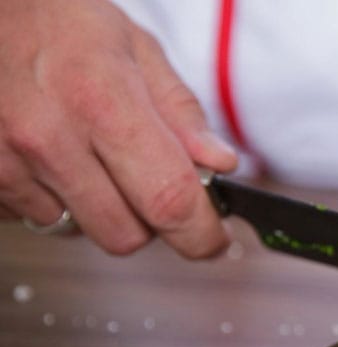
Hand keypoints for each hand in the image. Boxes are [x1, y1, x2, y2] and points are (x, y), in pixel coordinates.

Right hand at [0, 0, 236, 256]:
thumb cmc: (59, 20)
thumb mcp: (135, 48)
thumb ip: (181, 112)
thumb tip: (220, 164)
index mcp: (101, 101)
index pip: (168, 200)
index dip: (200, 233)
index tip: (212, 239)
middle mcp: (49, 137)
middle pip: (125, 235)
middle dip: (147, 220)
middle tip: (146, 181)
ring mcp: (6, 162)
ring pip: (78, 232)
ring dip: (96, 210)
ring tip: (88, 155)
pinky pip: (34, 219)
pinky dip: (53, 200)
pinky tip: (51, 158)